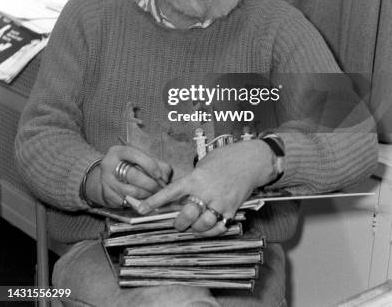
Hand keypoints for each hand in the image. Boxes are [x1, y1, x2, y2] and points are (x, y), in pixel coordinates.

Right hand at [85, 145, 171, 207]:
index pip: (135, 155)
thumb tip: (165, 177)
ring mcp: (106, 180)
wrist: (108, 174)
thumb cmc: (128, 164)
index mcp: (118, 151)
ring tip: (154, 195)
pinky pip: (124, 202)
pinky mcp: (106, 194)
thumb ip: (155, 163)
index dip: (150, 165)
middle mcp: (109, 164)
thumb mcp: (140, 158)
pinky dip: (136, 203)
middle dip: (150, 184)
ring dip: (145, 195)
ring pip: (129, 191)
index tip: (159, 175)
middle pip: (133, 176)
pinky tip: (143, 200)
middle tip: (160, 189)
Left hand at [137, 140, 275, 235]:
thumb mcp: (203, 165)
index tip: (141, 209)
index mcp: (195, 177)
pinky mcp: (232, 209)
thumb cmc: (224, 159)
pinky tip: (208, 228)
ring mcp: (220, 201)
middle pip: (187, 214)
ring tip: (193, 225)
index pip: (170, 191)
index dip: (154, 201)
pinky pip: (218, 228)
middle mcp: (206, 191)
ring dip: (194, 228)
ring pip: (202, 225)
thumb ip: (191, 181)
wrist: (250, 160)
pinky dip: (211, 232)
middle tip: (177, 223)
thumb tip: (179, 198)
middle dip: (179, 223)